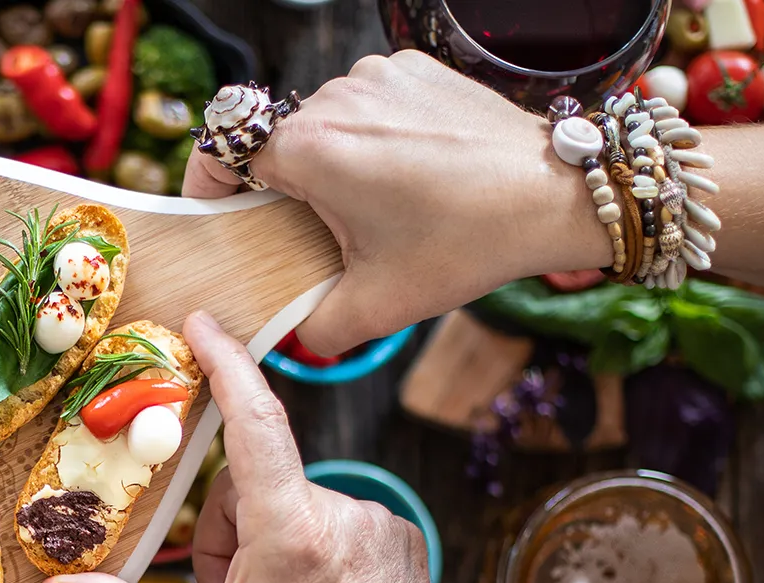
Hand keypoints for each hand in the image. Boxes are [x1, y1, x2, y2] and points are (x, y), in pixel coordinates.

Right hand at [38, 312, 455, 582]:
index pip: (253, 421)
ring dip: (265, 551)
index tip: (201, 324)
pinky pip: (331, 526)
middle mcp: (343, 513)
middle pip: (254, 489)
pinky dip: (307, 557)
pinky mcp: (401, 542)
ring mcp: (380, 525)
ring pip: (291, 509)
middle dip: (225, 538)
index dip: (224, 364)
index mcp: (292, 532)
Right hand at [184, 52, 610, 355]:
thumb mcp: (378, 305)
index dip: (208, 187)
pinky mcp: (412, 69)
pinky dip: (372, 138)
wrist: (555, 196)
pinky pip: (367, 104)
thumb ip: (309, 328)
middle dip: (283, 187)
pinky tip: (407, 175)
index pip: (222, 152)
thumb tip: (280, 332)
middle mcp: (336, 97)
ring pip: (323, 122)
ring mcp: (377, 75)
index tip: (218, 216)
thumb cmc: (467, 244)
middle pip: (275, 142)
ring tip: (373, 206)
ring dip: (331, 162)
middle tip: (311, 233)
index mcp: (311, 148)